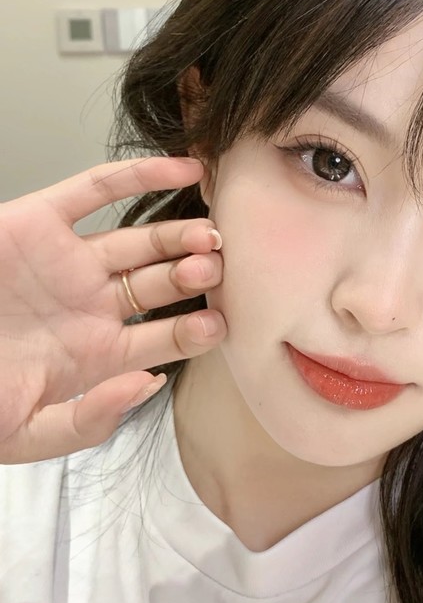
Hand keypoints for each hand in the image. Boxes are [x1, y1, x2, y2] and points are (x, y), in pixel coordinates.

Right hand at [0, 156, 226, 463]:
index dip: (196, 331)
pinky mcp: (40, 222)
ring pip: (139, 241)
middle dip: (193, 276)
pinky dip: (140, 175)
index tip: (217, 324)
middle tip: (215, 268)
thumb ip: (88, 422)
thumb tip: (149, 385)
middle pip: (161, 285)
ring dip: (176, 235)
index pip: (165, 340)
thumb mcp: (24, 432)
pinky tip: (184, 170)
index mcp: (97, 354)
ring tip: (208, 233)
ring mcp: (70, 263)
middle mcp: (92, 306)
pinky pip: (97, 189)